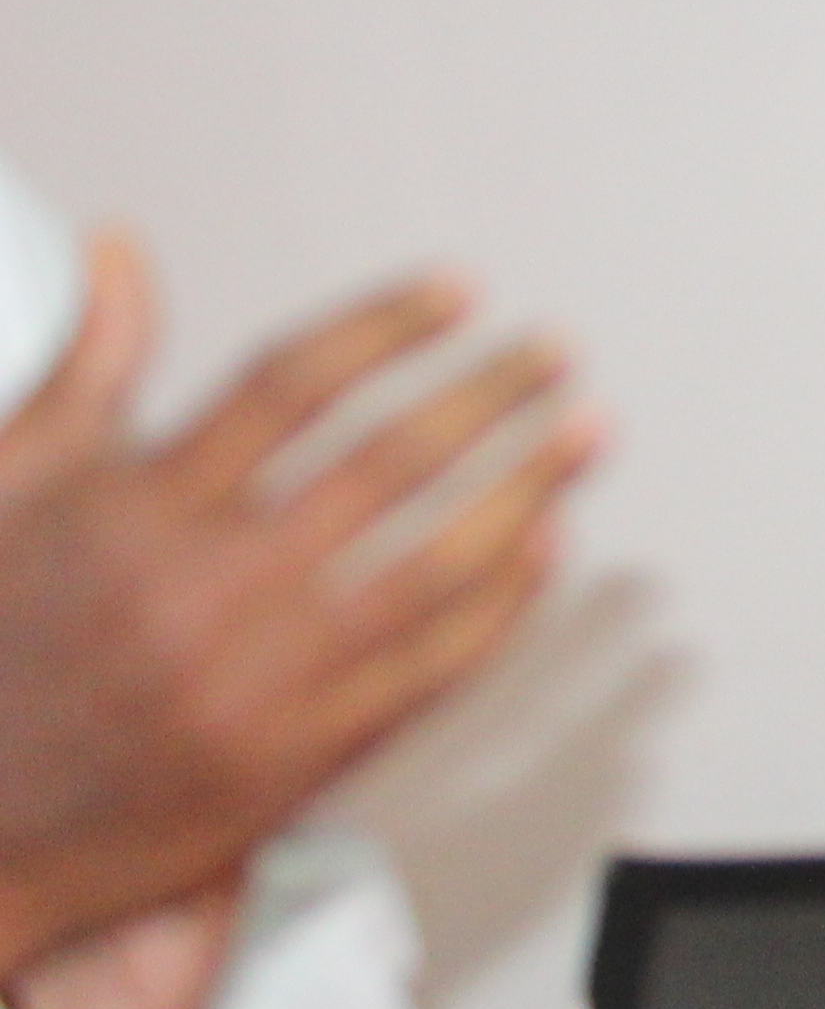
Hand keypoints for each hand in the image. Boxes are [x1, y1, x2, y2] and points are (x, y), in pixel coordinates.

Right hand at [0, 237, 595, 976]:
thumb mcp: (13, 490)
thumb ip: (90, 368)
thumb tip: (125, 248)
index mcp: (137, 509)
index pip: (292, 384)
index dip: (387, 326)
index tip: (460, 293)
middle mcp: (205, 588)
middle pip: (387, 464)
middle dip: (490, 396)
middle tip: (554, 354)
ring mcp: (260, 679)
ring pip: (433, 565)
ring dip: (526, 488)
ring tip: (584, 434)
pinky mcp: (299, 760)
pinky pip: (432, 668)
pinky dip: (501, 603)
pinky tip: (544, 548)